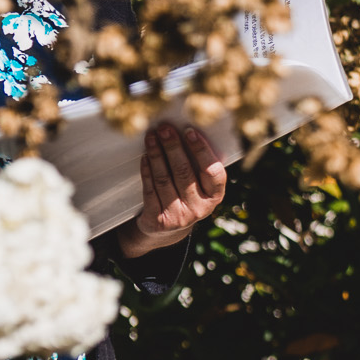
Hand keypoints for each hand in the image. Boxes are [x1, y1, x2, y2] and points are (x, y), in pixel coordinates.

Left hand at [118, 124, 226, 258]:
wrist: (167, 229)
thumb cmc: (186, 197)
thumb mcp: (200, 187)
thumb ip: (200, 167)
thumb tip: (189, 133)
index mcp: (215, 197)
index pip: (213, 172)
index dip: (202, 151)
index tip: (190, 132)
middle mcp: (199, 209)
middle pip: (184, 172)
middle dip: (173, 147)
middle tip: (165, 129)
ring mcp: (178, 216)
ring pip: (164, 179)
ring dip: (157, 155)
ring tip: (152, 137)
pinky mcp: (158, 220)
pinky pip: (150, 190)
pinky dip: (147, 171)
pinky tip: (145, 157)